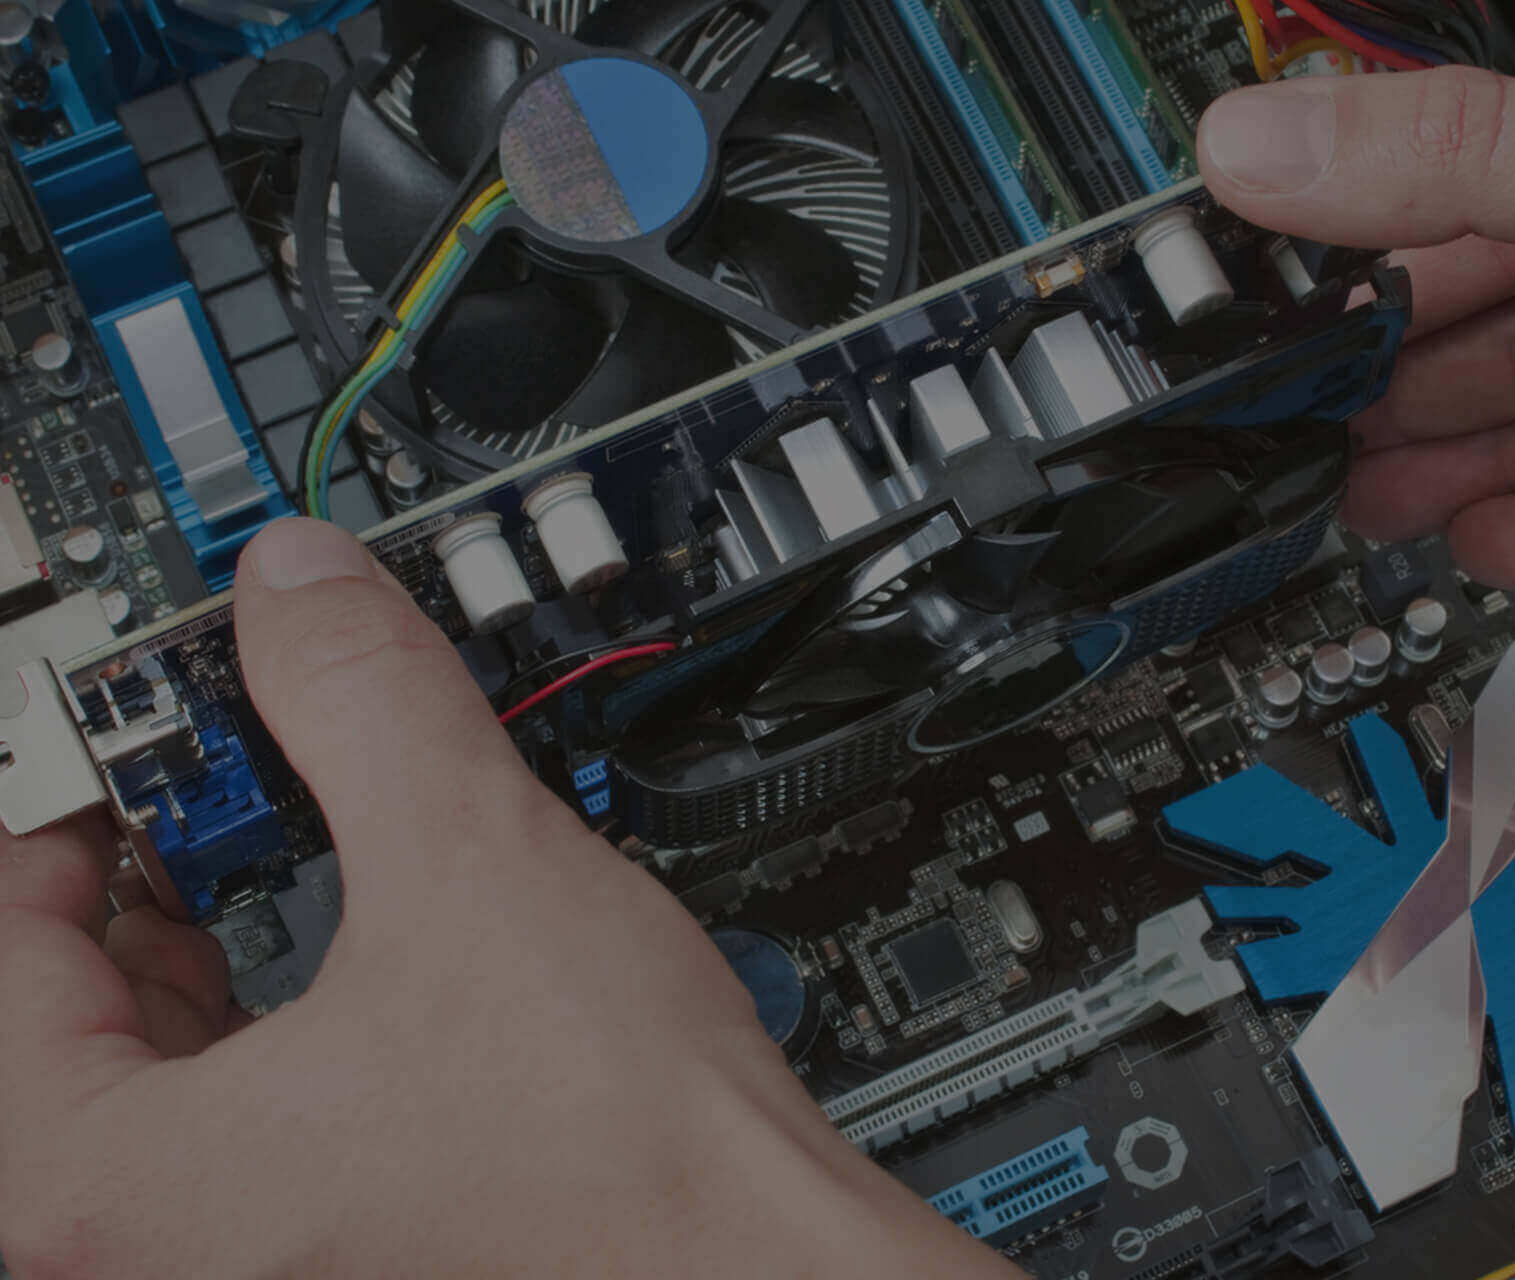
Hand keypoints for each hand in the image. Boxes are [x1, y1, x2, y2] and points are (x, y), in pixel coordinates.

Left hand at [0, 519, 1011, 1277]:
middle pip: (59, 1026)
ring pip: (147, 1093)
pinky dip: (269, 1036)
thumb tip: (302, 591)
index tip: (131, 744)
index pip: (0, 954)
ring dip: (204, 954)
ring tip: (283, 855)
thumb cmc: (627, 1159)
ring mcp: (235, 1271)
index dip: (68, 809)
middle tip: (208, 781)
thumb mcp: (473, 866)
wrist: (761, 1268)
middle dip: (139, 880)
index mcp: (111, 1193)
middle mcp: (147, 1260)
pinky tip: (358, 969)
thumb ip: (360, 697)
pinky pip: (233, 1146)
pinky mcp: (327, 1267)